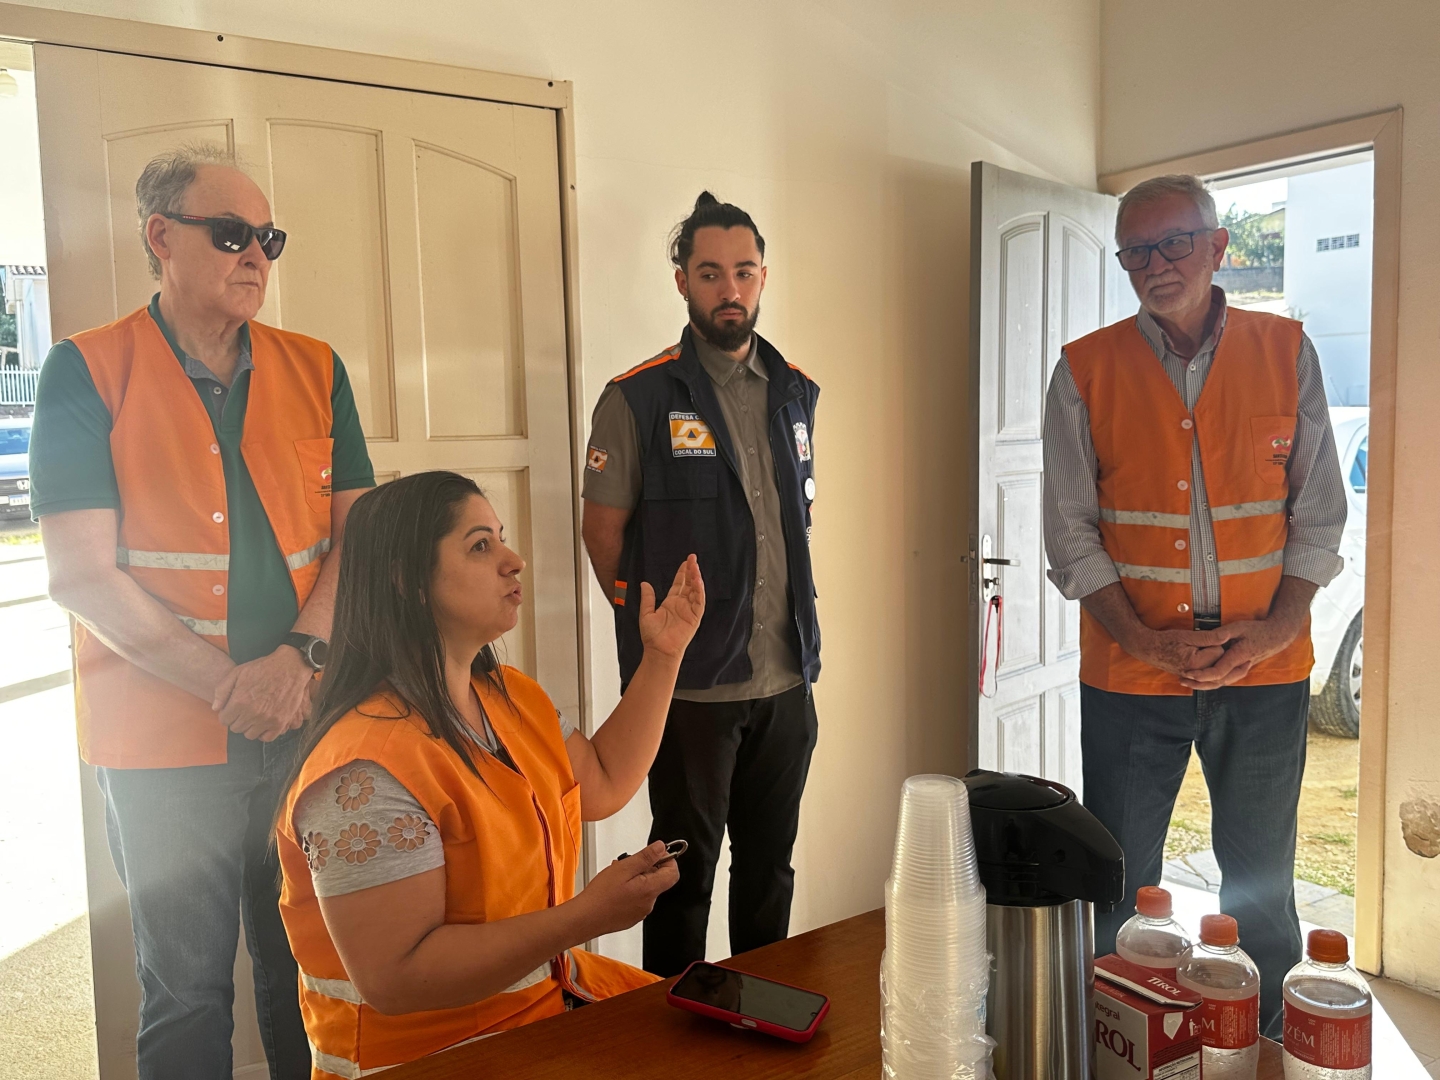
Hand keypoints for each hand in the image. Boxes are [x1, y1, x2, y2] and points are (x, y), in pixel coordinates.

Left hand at [212, 646, 313, 740]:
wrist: (290, 667)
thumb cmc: (262, 669)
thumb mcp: (237, 672)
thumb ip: (222, 690)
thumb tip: (215, 708)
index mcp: (239, 702)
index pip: (224, 720)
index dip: (227, 714)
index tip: (232, 709)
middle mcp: (251, 714)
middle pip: (236, 728)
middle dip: (237, 719)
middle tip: (244, 710)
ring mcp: (266, 720)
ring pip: (249, 734)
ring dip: (249, 727)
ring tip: (254, 716)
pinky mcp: (280, 722)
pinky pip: (267, 738)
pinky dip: (263, 733)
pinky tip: (263, 723)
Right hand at [577, 841, 680, 936]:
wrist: (585, 918)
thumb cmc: (601, 895)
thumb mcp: (624, 868)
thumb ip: (645, 857)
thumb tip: (660, 848)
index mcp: (650, 889)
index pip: (673, 873)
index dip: (667, 859)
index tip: (656, 853)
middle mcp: (649, 903)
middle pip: (659, 880)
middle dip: (647, 868)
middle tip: (630, 863)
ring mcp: (640, 912)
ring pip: (646, 889)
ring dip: (636, 878)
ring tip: (618, 875)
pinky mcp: (631, 917)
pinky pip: (637, 900)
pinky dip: (630, 891)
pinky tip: (615, 888)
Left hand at [638, 555, 705, 661]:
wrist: (658, 650)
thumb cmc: (652, 636)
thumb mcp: (646, 613)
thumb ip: (647, 598)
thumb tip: (644, 583)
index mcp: (671, 603)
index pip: (679, 584)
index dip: (683, 573)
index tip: (686, 562)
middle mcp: (682, 605)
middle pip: (689, 584)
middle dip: (691, 571)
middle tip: (693, 558)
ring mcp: (689, 610)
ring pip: (696, 590)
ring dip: (696, 578)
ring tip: (695, 566)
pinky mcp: (695, 617)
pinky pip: (699, 602)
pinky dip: (699, 591)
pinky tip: (698, 581)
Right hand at [1119, 626, 1228, 676]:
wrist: (1148, 649)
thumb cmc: (1165, 641)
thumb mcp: (1186, 635)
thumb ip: (1208, 637)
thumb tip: (1227, 636)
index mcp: (1196, 663)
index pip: (1220, 652)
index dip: (1216, 642)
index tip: (1207, 637)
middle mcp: (1196, 674)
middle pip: (1220, 662)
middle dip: (1217, 652)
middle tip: (1208, 643)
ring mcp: (1194, 678)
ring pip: (1216, 669)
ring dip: (1215, 659)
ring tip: (1205, 649)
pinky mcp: (1192, 678)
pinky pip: (1209, 674)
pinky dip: (1210, 666)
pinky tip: (1205, 659)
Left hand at [1178, 614, 1304, 689]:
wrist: (1276, 636)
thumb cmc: (1257, 630)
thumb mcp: (1239, 627)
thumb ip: (1223, 633)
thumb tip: (1208, 639)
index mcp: (1238, 656)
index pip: (1218, 671)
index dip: (1202, 675)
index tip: (1188, 674)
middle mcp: (1239, 666)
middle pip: (1218, 681)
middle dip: (1199, 683)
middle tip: (1181, 680)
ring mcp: (1241, 669)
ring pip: (1222, 682)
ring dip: (1204, 684)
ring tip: (1187, 682)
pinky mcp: (1240, 668)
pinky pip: (1225, 679)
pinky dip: (1212, 681)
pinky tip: (1201, 680)